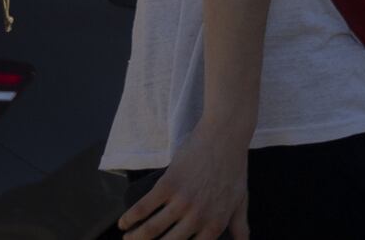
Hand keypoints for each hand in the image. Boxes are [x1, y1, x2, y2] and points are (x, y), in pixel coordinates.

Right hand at [114, 122, 250, 239]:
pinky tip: (124, 223)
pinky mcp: (168, 184)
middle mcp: (198, 218)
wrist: (225, 135)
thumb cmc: (233, 168)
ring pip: (150, 231)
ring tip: (128, 238)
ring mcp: (182, 201)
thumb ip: (240, 226)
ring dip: (134, 238)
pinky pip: (142, 208)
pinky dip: (129, 219)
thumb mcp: (240, 200)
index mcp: (214, 225)